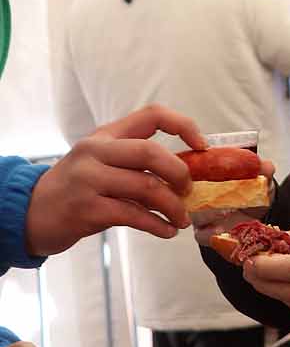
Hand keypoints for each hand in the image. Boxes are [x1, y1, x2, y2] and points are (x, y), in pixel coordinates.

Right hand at [26, 106, 206, 255]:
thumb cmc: (75, 187)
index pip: (152, 115)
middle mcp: (96, 152)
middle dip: (179, 173)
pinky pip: (134, 215)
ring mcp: (89, 180)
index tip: (202, 146)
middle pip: (151, 152)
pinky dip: (157, 225)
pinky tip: (167, 231)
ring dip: (173, 206)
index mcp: (106, 135)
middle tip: (189, 191)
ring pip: (146, 187)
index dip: (183, 126)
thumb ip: (134, 160)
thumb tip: (185, 172)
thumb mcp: (99, 162)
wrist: (30, 213)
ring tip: (181, 219)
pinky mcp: (87, 210)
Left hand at [244, 210, 289, 312]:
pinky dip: (286, 296)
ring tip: (259, 274)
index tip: (248, 257)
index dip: (261, 265)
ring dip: (270, 290)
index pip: (286, 269)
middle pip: (283, 291)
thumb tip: (280, 239)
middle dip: (259, 280)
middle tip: (247, 266)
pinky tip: (280, 283)